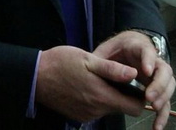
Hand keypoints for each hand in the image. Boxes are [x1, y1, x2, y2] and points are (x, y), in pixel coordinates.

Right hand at [35, 45, 153, 122]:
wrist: (35, 77)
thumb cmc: (61, 63)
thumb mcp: (88, 59)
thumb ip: (112, 69)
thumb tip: (134, 74)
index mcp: (101, 96)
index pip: (134, 108)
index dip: (140, 96)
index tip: (138, 83)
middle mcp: (96, 110)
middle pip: (122, 108)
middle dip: (125, 96)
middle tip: (118, 77)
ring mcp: (87, 115)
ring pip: (109, 108)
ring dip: (109, 96)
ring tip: (100, 78)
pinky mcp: (78, 116)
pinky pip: (96, 110)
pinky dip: (97, 100)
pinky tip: (87, 85)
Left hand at [94, 31, 175, 129]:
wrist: (117, 53)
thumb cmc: (110, 51)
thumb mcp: (103, 53)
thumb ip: (105, 62)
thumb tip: (119, 74)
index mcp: (137, 47)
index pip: (147, 50)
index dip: (149, 60)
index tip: (146, 71)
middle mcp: (151, 60)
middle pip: (164, 69)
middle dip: (159, 84)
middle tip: (149, 97)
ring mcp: (156, 74)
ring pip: (169, 84)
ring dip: (164, 97)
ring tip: (154, 108)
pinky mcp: (155, 88)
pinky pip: (164, 100)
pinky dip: (163, 113)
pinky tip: (157, 125)